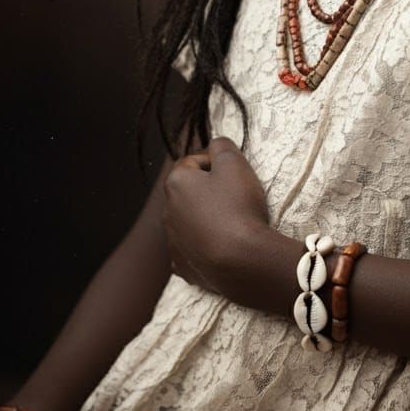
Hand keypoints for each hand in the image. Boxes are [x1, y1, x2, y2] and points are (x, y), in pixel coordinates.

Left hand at [162, 137, 270, 299]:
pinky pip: (193, 248)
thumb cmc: (238, 207)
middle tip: (237, 197)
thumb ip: (222, 145)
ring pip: (190, 220)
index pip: (193, 161)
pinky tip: (223, 245)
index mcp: (176, 183)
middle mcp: (168, 212)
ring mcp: (173, 242)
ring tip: (233, 223)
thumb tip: (215, 144)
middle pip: (190, 192)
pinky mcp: (183, 266)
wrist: (241, 260)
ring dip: (207, 217)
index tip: (235, 173)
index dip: (216, 163)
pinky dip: (205, 245)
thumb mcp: (234, 163)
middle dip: (210, 191)